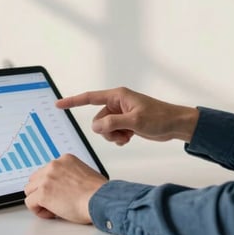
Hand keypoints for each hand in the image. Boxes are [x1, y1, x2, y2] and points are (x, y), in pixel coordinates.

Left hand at [24, 154, 106, 223]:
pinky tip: (51, 213)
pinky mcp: (43, 193)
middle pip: (35, 179)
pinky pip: (30, 203)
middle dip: (41, 191)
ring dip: (39, 200)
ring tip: (53, 208)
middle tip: (54, 201)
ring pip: (30, 190)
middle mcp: (54, 165)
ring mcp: (47, 178)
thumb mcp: (85, 173)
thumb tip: (65, 184)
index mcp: (65, 159)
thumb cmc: (98, 191)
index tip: (57, 192)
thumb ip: (71, 174)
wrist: (100, 199)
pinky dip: (39, 211)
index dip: (51, 184)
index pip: (47, 170)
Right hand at [56, 87, 199, 145]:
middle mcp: (117, 103)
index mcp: (117, 96)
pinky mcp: (126, 122)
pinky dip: (118, 138)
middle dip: (107, 130)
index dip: (73, 101)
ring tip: (128, 135)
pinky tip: (130, 138)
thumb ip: (113, 123)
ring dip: (113, 136)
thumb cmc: (160, 117)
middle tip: (123, 133)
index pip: (90, 98)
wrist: (175, 125)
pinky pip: (112, 133)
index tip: (58, 104)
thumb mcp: (135, 121)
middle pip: (98, 120)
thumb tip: (96, 126)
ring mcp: (121, 113)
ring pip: (104, 128)